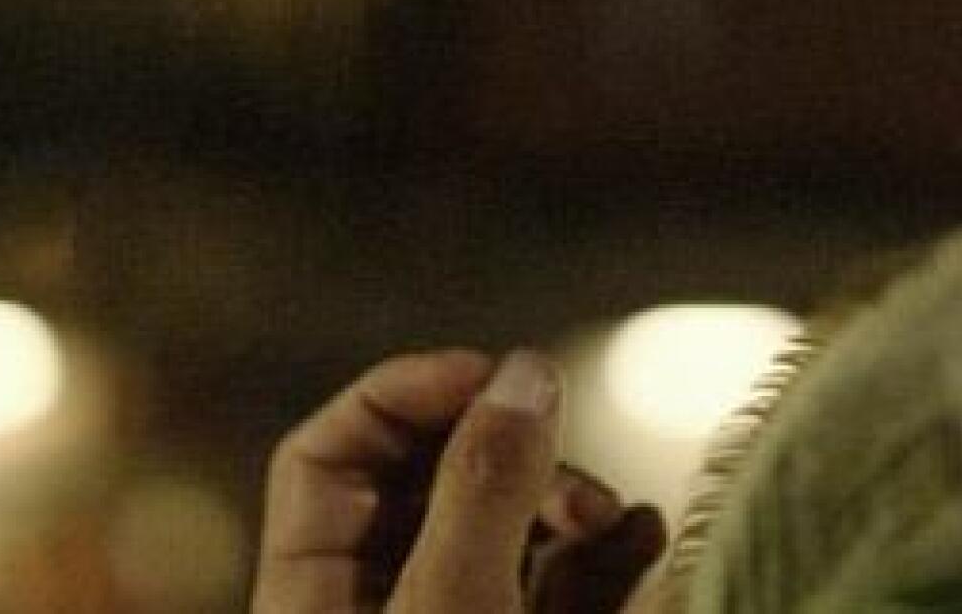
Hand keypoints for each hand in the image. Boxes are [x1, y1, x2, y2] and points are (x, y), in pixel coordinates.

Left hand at [252, 349, 667, 612]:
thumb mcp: (451, 607)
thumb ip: (482, 490)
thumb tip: (525, 372)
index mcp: (316, 598)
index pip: (330, 456)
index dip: (402, 395)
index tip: (487, 374)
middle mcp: (384, 606)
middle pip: (433, 478)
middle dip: (509, 449)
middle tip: (561, 451)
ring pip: (509, 527)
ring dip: (570, 498)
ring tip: (610, 513)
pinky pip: (566, 582)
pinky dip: (607, 552)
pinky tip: (645, 536)